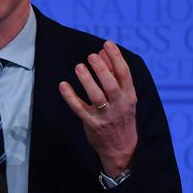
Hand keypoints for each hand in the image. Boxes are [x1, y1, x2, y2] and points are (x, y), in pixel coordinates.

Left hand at [58, 41, 137, 176]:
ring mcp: (105, 116)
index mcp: (129, 96)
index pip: (124, 74)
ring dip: (87, 81)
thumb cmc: (121, 115)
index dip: (116, 58)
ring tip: (79, 67)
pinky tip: (63, 85)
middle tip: (91, 56)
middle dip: (102, 70)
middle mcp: (119, 106)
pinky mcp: (92, 124)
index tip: (107, 44)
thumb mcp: (124, 96)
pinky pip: (80, 109)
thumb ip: (114, 73)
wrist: (122, 148)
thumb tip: (103, 50)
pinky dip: (70, 97)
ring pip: (96, 97)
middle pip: (111, 85)